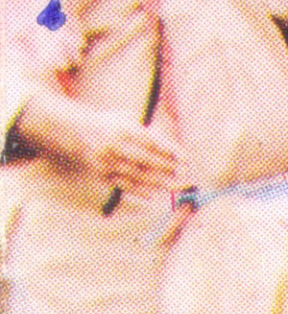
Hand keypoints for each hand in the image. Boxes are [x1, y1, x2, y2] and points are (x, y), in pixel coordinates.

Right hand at [65, 103, 180, 197]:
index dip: (170, 151)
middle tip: (183, 173)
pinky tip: (152, 194)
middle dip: (166, 168)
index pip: (152, 142)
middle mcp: (115, 145)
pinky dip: (138, 190)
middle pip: (145, 160)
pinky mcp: (101, 173)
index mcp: (124, 129)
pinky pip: (122, 184)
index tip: (185, 158)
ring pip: (135, 175)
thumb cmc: (111, 123)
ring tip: (173, 186)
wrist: (77, 130)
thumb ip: (147, 131)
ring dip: (156, 181)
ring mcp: (106, 161)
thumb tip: (170, 147)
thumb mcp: (127, 119)